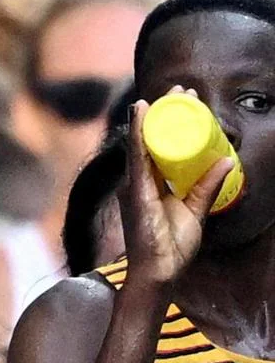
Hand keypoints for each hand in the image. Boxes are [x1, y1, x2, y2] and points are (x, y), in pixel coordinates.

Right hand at [120, 87, 234, 287]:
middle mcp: (138, 182)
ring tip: (167, 95)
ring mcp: (134, 186)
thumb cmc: (172, 248)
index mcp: (151, 185)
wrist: (158, 272)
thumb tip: (228, 160)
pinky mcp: (135, 192)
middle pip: (150, 140)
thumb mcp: (196, 210)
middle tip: (181, 90)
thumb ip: (207, 186)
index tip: (186, 101)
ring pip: (143, 142)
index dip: (171, 123)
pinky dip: (138, 134)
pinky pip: (136, 157)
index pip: (160, 147)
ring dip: (153, 116)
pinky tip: (142, 115)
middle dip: (164, 113)